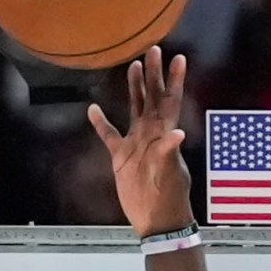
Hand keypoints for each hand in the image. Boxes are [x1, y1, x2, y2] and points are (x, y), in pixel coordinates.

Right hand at [87, 47, 195, 236]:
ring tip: (132, 66)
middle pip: (152, 97)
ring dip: (134, 88)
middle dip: (153, 74)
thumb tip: (176, 132)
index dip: (174, 80)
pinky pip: (109, 135)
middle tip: (154, 49)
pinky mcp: (121, 157)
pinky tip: (92, 109)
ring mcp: (136, 143)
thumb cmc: (168, 198)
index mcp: (164, 134)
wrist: (156, 220)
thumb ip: (169, 152)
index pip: (170, 100)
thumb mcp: (169, 174)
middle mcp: (151, 133)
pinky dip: (101, 123)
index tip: (178, 58)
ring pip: (134, 108)